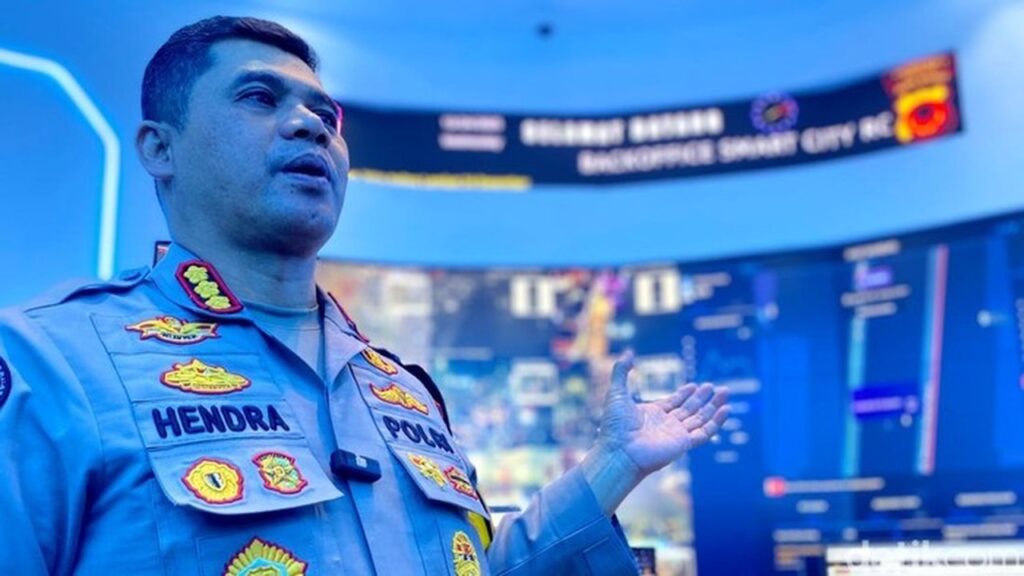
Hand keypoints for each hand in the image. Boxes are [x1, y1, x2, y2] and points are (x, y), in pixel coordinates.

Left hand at [581, 350, 729, 514]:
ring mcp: (676, 435)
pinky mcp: (684, 444)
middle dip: (703, 398)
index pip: (673, 403)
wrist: (618, 451)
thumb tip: (628, 352)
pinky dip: (716, 422)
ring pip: (700, 419)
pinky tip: (725, 409)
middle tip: (714, 386)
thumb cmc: (614, 426)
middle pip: (690, 410)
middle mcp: (666, 425)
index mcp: (652, 415)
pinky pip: (705, 433)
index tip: (694, 385)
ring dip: (713, 406)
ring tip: (725, 392)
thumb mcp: (616, 392)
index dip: (685, 394)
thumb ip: (621, 371)